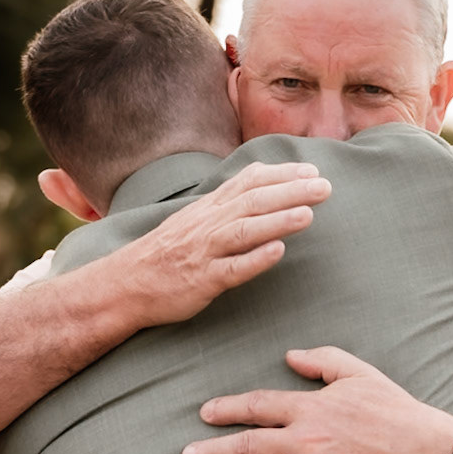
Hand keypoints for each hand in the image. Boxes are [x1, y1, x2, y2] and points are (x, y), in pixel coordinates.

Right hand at [124, 162, 330, 325]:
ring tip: (308, 214)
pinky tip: (278, 253)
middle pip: (253, 201)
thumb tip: (264, 179)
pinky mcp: (203, 281)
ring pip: (244, 231)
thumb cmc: (167, 251)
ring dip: (278, 221)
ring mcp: (205, 252)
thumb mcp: (195, 217)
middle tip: (325, 187)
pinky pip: (232, 269)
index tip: (313, 170)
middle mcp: (209, 224)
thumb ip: (228, 200)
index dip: (283, 175)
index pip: (250, 182)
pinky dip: (255, 260)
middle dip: (291, 192)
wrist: (126, 283)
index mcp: (210, 207)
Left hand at [181, 346, 452, 453]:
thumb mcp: (360, 374)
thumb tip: (289, 355)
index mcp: (310, 407)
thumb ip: (322, 360)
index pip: (257, 406)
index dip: (227, 410)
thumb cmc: (396, 411)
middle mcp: (305, 439)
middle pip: (248, 445)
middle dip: (213, 452)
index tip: (205, 415)